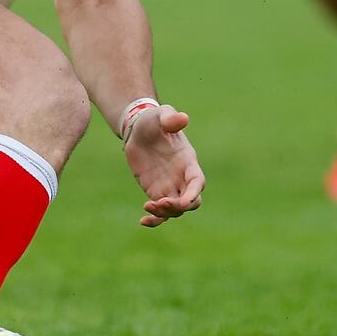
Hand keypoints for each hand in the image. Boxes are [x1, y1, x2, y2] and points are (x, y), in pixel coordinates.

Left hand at [122, 104, 203, 226]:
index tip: (184, 202)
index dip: (193, 193)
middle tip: (161, 202)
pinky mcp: (155, 191)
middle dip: (180, 207)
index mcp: (188, 162)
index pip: (197, 182)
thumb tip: (182, 118)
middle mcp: (181, 177)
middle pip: (191, 202)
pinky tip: (143, 221)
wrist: (139, 128)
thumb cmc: (153, 120)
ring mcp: (169, 187)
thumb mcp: (161, 114)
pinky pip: (160, 211)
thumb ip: (170, 117)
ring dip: (165, 213)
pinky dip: (155, 219)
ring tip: (147, 206)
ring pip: (175, 210)